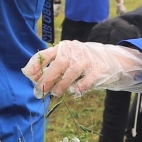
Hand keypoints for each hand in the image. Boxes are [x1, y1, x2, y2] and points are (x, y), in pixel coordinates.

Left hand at [22, 41, 141, 96]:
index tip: (30, 77)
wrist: (111, 60)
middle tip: (40, 91)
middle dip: (47, 79)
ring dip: (61, 85)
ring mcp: (87, 59)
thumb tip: (34, 80)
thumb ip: (53, 67)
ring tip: (56, 94)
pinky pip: (87, 80)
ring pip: (71, 73)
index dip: (36, 65)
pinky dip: (79, 88)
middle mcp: (75, 51)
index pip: (46, 54)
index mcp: (64, 47)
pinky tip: (75, 92)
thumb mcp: (68, 60)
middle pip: (58, 64)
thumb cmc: (83, 63)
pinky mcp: (99, 69)